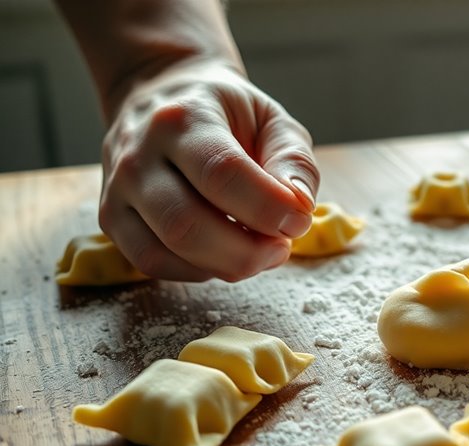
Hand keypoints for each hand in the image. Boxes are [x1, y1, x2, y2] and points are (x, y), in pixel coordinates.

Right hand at [98, 58, 318, 281]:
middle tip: (282, 244)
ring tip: (260, 249)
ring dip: (225, 265)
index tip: (299, 221)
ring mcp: (118, 189)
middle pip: (186, 224)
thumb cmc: (226, 112)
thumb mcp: (271, 117)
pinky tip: (224, 253)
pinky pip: (152, 262)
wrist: (161, 93)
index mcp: (183, 118)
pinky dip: (198, 271)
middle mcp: (139, 154)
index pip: (222, 173)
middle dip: (247, 251)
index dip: (268, 208)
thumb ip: (293, 159)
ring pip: (166, 250)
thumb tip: (299, 206)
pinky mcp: (111, 218)